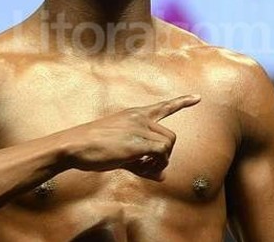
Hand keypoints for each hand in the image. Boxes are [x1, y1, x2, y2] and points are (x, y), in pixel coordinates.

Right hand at [61, 94, 200, 180]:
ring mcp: (138, 128)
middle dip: (165, 155)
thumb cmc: (94, 148)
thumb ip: (143, 162)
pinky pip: (159, 154)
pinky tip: (138, 168)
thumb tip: (163, 176)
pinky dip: (154, 166)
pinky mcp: (136, 141)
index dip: (182, 102)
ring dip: (160, 161)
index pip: (163, 106)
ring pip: (168, 145)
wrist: (75, 145)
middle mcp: (139, 118)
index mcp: (135, 115)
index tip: (198, 98)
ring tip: (141, 168)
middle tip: (147, 167)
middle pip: (171, 137)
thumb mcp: (121, 153)